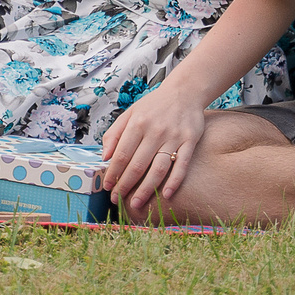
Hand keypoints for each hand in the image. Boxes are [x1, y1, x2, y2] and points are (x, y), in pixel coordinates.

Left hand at [100, 85, 208, 216]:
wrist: (185, 91)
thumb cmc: (154, 105)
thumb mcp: (130, 112)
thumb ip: (114, 133)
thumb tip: (104, 157)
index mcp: (138, 123)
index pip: (122, 154)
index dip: (113, 173)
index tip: (107, 186)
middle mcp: (155, 130)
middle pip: (138, 164)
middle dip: (125, 185)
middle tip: (117, 200)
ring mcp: (174, 137)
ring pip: (158, 168)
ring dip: (147, 189)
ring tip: (137, 203)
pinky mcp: (190, 141)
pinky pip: (182, 165)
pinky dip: (175, 181)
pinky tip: (167, 194)